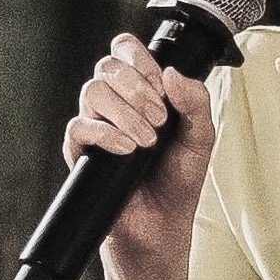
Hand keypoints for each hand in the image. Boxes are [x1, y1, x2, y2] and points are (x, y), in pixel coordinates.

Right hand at [63, 33, 215, 279]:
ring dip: (124, 110)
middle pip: (107, 67)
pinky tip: (127, 149)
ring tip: (146, 140)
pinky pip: (79, 126)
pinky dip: (106, 133)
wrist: (160, 229)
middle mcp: (114, 106)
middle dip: (137, 87)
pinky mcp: (80, 154)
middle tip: (160, 118)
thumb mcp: (200, 139)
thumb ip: (196, 102)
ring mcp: (95, 128)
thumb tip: (172, 74)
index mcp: (141, 93)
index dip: (140, 57)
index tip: (160, 84)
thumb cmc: (177, 185)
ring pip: (92, 91)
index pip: (125, 50)